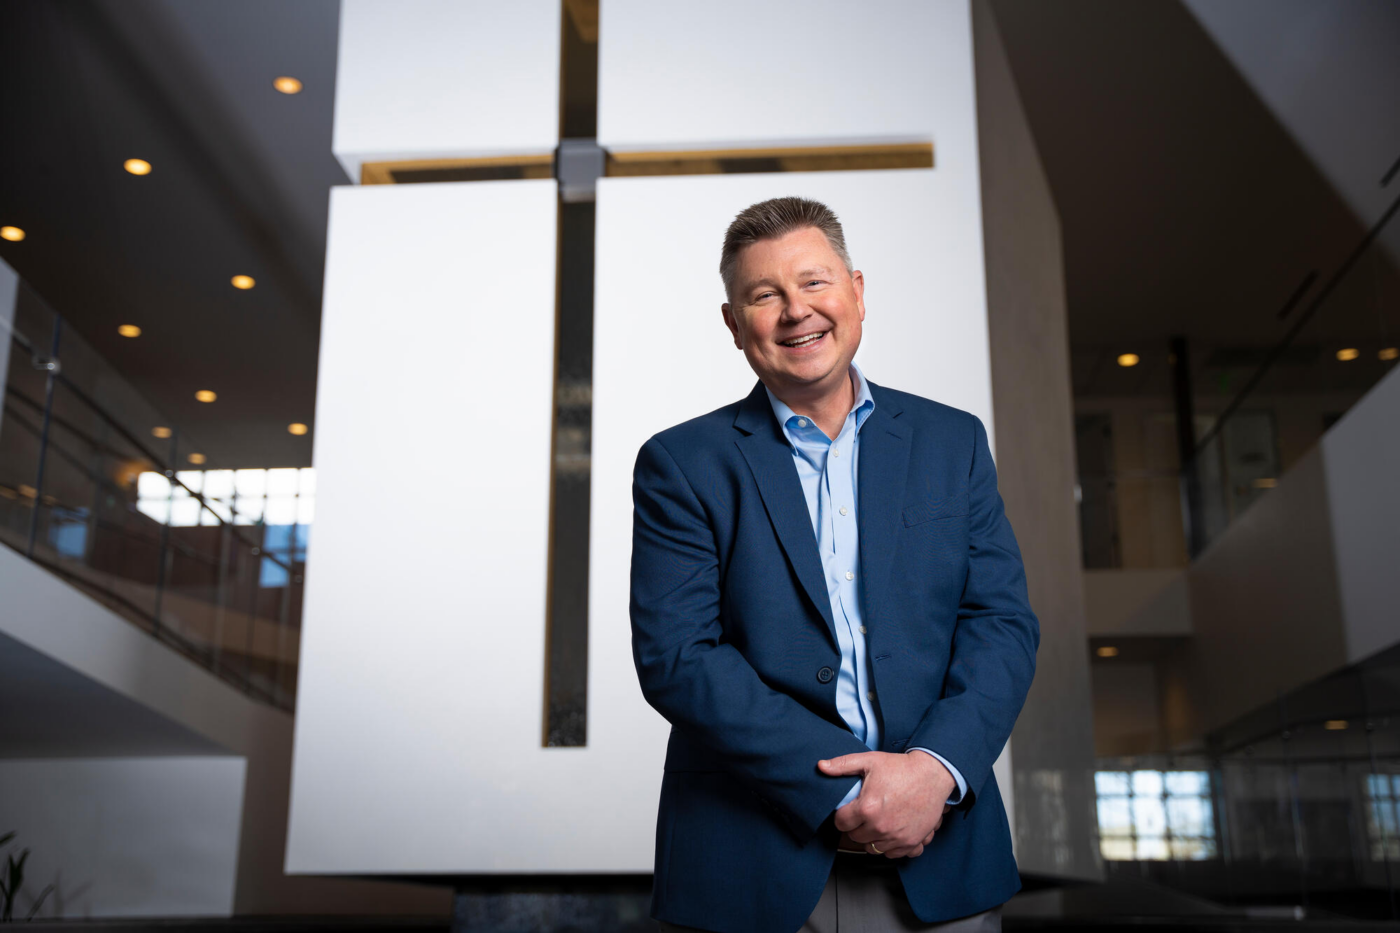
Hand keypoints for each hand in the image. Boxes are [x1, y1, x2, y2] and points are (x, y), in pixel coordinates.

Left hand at [820, 751, 954, 858]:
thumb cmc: (901, 768)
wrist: (932, 775)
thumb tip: (821, 766)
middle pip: (855, 837)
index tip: (849, 810)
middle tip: (864, 813)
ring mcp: (896, 837)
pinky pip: (891, 854)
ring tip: (877, 821)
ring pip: (872, 848)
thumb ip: (842, 765)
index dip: (843, 815)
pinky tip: (891, 831)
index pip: (841, 823)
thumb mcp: (869, 761)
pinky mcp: (910, 842)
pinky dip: (889, 846)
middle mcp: (880, 826)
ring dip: (871, 837)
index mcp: (867, 808)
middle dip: (856, 826)